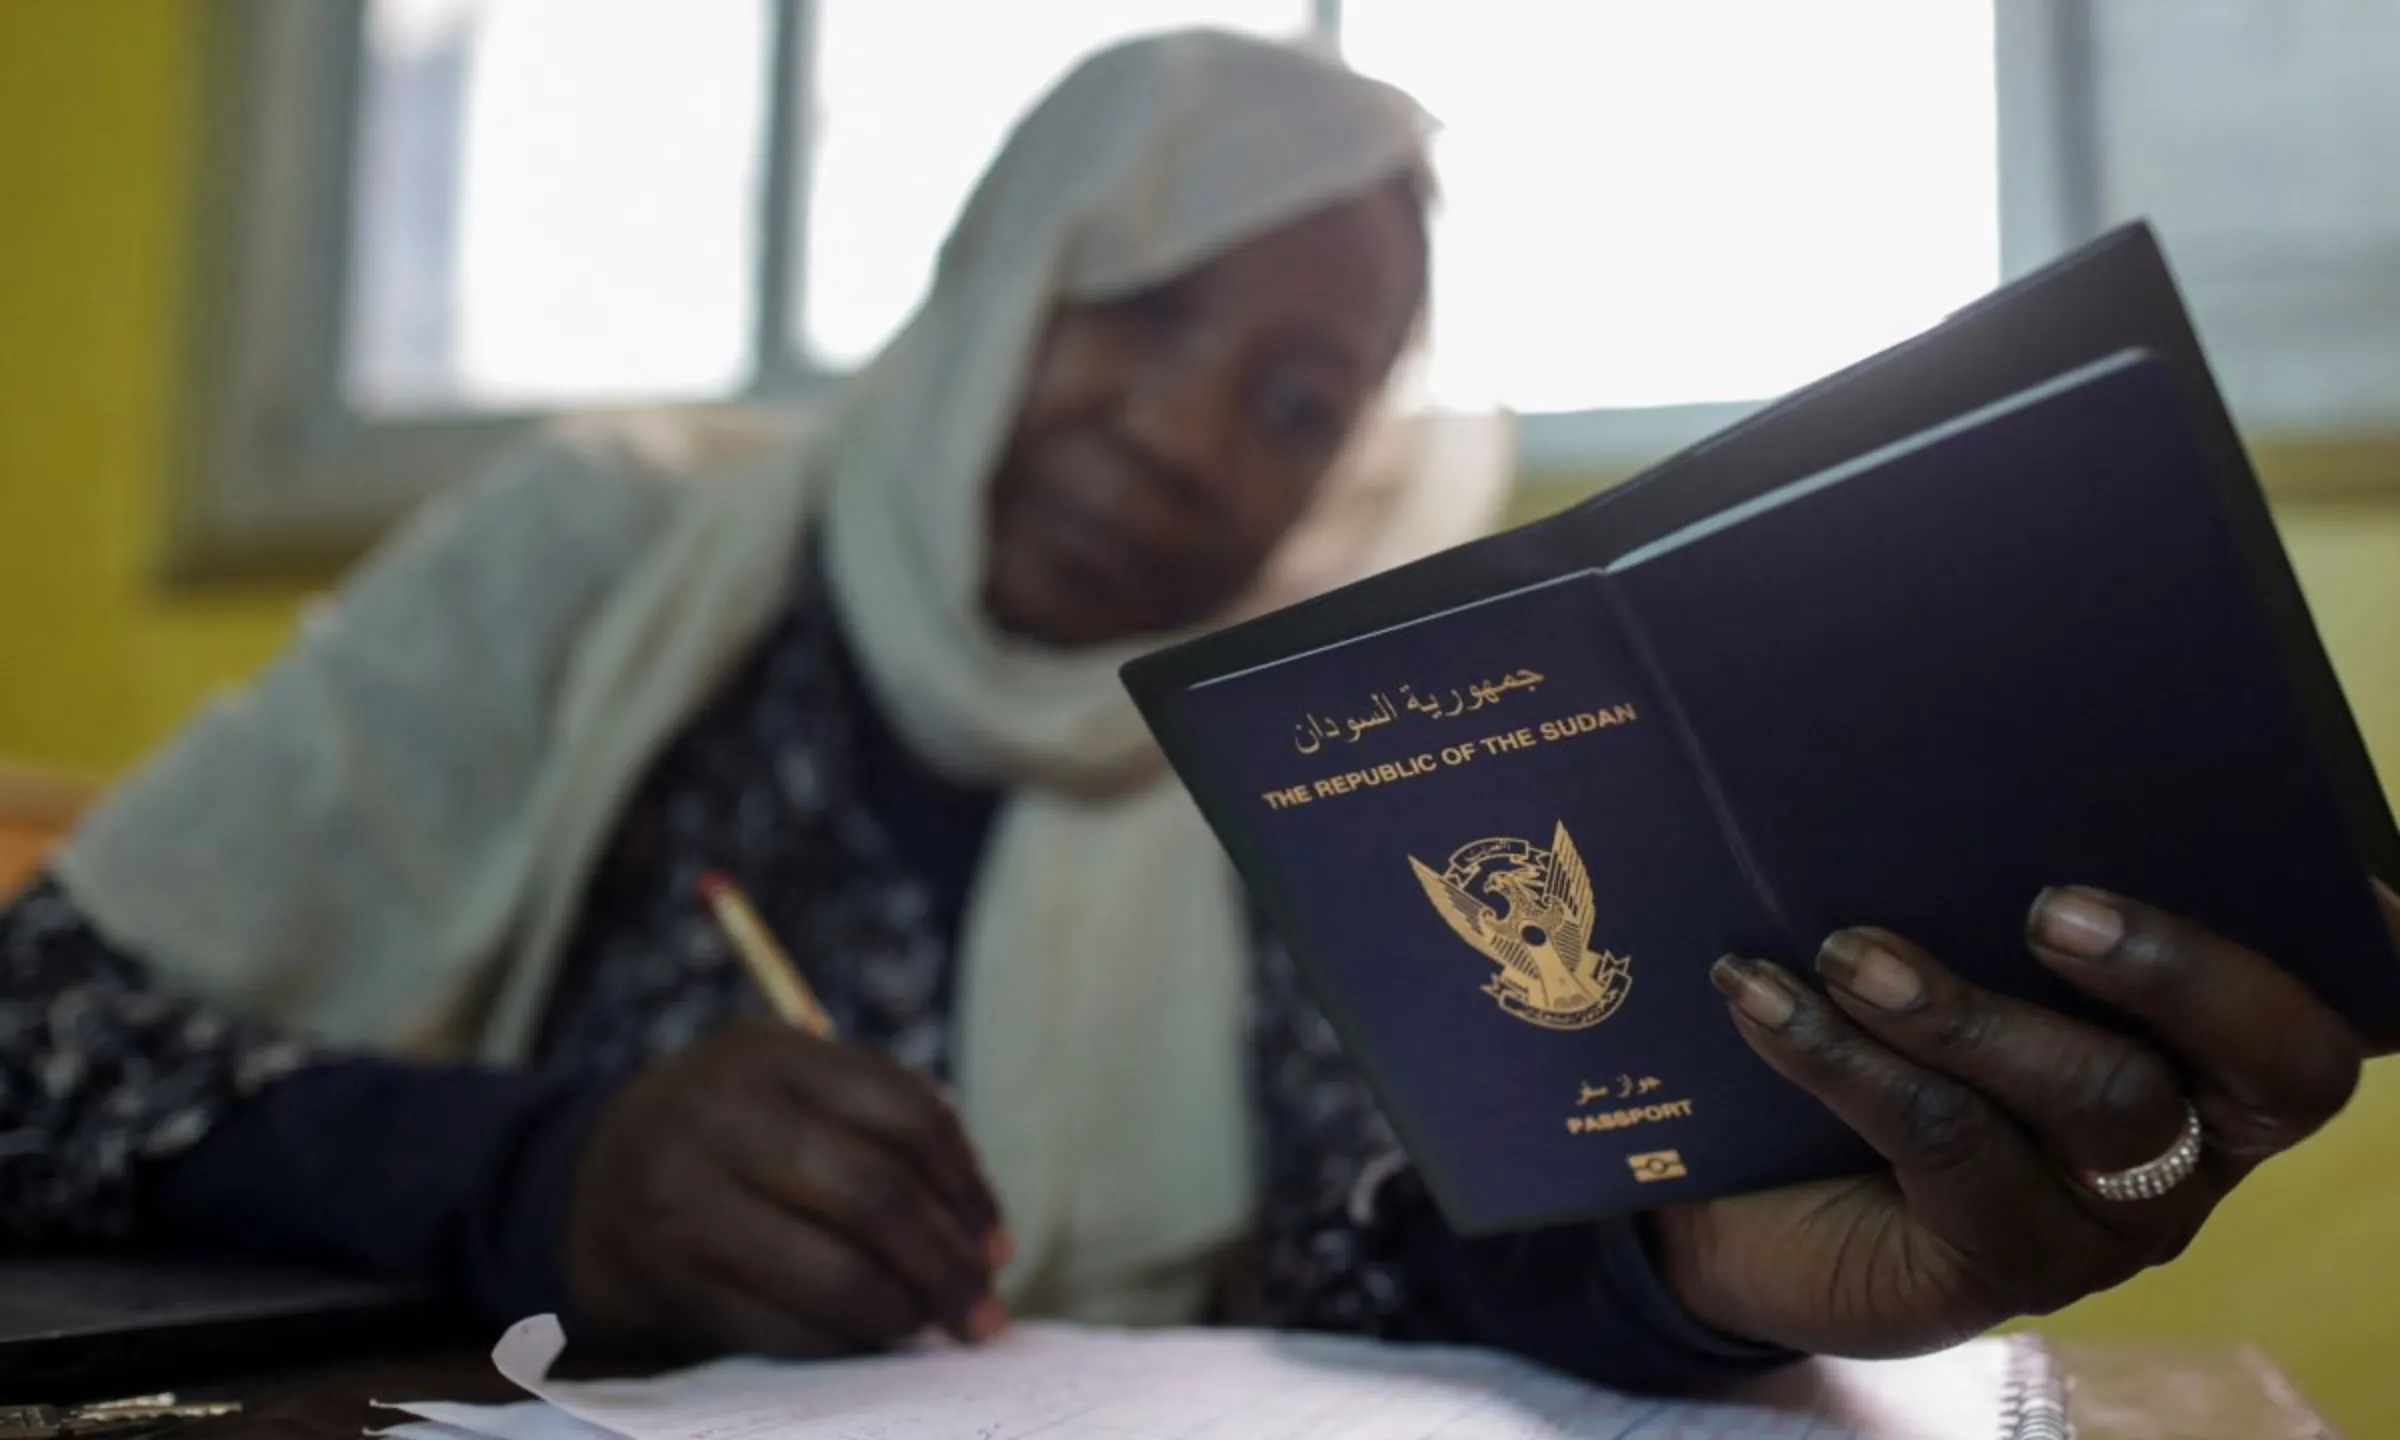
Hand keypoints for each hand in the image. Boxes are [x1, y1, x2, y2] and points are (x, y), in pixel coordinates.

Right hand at [564, 1018, 1009, 1358]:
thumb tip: (980, 1230)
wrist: (588, 1182)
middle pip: (875, 1196)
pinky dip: (845, 1345)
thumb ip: (880, 1122)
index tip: (997, 1242)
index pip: (906, 1115)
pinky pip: (783, 1330)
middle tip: (984, 1309)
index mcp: (770, 1054)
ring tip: (936, 1327)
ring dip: (904, 1314)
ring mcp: (686, 1201)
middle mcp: (721, 1117)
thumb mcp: (790, 1087)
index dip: (968, 1187)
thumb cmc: (732, 1135)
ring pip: (832, 1274)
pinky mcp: (667, 1280)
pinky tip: (874, 1343)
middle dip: (946, 1264)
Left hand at [1650, 880, 2399, 1357]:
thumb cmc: (1872, 1017)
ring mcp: (2118, 1216)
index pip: (2347, 1000)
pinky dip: (1845, 1057)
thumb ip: (1984, 858)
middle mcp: (2203, 1133)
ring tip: (1847, 950)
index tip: (2363, 888)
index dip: (2374, 950)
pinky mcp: (2010, 1266)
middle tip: (2053, 907)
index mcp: (2219, 1038)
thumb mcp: (1936, 925)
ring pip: (2101, 1102)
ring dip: (1962, 1010)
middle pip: (2279, 1059)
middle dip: (2178, 968)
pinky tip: (1761, 996)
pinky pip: (1949, 1144)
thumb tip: (1956, 731)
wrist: (1748, 1180)